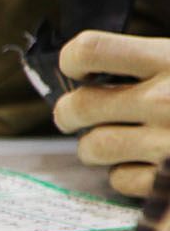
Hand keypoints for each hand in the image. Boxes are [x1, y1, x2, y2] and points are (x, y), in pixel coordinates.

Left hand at [54, 32, 169, 198]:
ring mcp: (168, 144)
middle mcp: (165, 100)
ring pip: (94, 147)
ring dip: (93, 147)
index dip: (73, 61)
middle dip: (69, 114)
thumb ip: (153, 63)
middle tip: (73, 117)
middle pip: (79, 106)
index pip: (90, 50)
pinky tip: (142, 164)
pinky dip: (124, 174)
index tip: (80, 72)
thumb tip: (93, 67)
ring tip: (109, 142)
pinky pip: (121, 180)